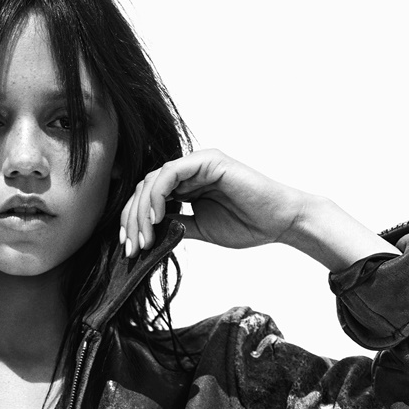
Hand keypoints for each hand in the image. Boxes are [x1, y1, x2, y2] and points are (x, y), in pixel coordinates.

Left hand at [119, 148, 401, 271]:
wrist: (279, 222)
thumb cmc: (247, 225)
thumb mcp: (200, 229)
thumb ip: (176, 226)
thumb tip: (149, 236)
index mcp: (186, 184)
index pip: (148, 197)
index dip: (133, 221)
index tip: (129, 247)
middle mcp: (189, 170)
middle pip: (145, 188)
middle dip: (133, 219)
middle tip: (132, 247)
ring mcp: (198, 163)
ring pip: (154, 180)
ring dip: (142, 211)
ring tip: (144, 237)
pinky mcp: (208, 161)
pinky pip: (171, 173)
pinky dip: (158, 195)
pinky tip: (157, 218)